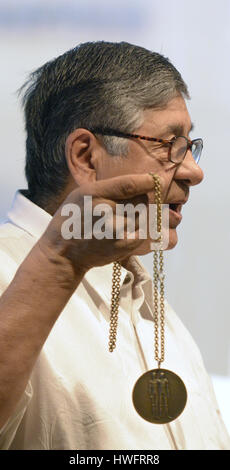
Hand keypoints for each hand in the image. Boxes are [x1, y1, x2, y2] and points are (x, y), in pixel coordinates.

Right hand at [38, 173, 163, 274]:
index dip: (146, 181)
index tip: (156, 179)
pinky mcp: (124, 245)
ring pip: (142, 215)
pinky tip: (122, 230)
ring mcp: (117, 230)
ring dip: (137, 215)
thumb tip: (138, 183)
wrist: (63, 253)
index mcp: (93, 194)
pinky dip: (137, 228)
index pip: (128, 185)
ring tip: (118, 220)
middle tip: (123, 206)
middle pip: (140, 199)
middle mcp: (106, 211)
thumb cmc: (72, 219)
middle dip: (138, 200)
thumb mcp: (81, 194)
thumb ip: (107, 187)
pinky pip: (142, 230)